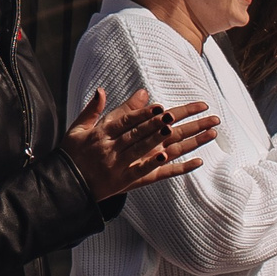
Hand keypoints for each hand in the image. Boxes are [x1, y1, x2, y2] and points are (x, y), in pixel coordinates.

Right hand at [62, 88, 219, 199]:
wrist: (67, 185)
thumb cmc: (73, 154)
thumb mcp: (79, 129)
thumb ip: (96, 109)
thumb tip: (108, 90)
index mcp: (103, 134)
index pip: (129, 122)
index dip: (146, 115)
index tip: (164, 107)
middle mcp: (116, 150)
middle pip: (150, 134)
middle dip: (176, 123)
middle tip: (202, 113)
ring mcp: (126, 166)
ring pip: (159, 151)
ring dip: (186, 142)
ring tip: (209, 132)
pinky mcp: (134, 181)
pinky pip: (160, 174)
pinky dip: (179, 168)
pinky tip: (198, 161)